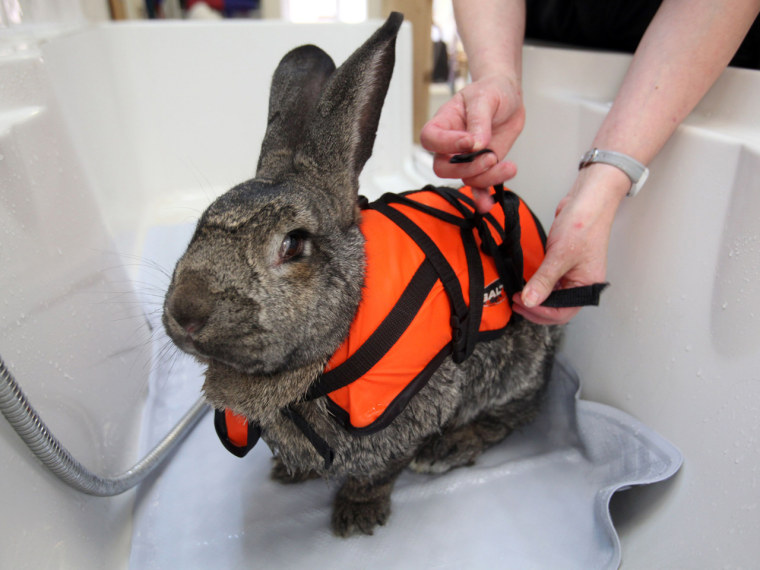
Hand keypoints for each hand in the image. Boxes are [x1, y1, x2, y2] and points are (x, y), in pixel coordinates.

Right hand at [420, 74, 524, 190]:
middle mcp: (451, 145)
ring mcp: (466, 159)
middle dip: (467, 168)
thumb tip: (476, 144)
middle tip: (490, 157)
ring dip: (486, 178)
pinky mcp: (482, 168)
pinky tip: (490, 202)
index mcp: (444, 122)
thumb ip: (479, 120)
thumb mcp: (485, 98)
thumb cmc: (491, 91)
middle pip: (443, 167)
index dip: (445, 144)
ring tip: (508, 166)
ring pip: (465, 179)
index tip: (468, 141)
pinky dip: (483, 197)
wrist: (509, 99)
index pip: (430, 138)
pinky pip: (478, 188)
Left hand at [512, 165, 628, 324]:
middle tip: (517, 302)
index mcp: (587, 286)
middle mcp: (581, 284)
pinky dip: (537, 286)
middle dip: (536, 309)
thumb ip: (544, 280)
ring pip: (552, 297)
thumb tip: (530, 300)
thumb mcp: (560, 255)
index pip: (562, 312)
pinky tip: (526, 285)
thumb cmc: (583, 224)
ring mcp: (572, 275)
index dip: (540, 312)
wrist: (587, 201)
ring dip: (535, 299)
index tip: (522, 304)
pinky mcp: (563, 265)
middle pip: (557, 308)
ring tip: (518, 296)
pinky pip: (550, 283)